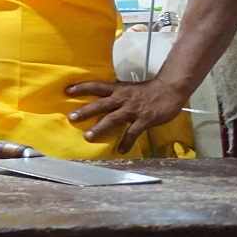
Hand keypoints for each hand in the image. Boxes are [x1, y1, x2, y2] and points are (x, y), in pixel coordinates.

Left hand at [66, 78, 191, 152]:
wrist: (169, 90)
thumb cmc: (147, 89)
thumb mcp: (127, 87)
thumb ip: (115, 91)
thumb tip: (99, 92)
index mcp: (118, 89)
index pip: (96, 86)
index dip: (82, 87)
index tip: (67, 90)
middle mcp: (122, 99)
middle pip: (100, 104)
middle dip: (85, 111)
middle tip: (70, 117)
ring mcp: (132, 110)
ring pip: (112, 119)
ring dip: (99, 128)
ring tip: (87, 137)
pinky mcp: (144, 120)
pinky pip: (133, 133)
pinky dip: (126, 142)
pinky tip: (120, 151)